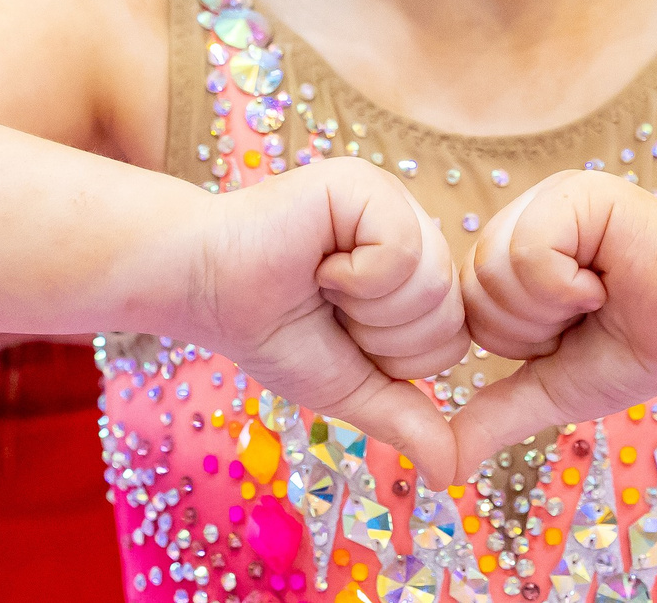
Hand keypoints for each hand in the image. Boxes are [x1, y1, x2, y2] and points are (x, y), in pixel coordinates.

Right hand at [190, 159, 469, 482]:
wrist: (202, 288)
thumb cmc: (268, 330)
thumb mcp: (346, 388)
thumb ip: (403, 420)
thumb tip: (454, 473)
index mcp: (416, 274)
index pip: (452, 341)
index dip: (392, 358)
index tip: (339, 330)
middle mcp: (414, 230)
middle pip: (449, 317)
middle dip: (378, 336)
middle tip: (328, 306)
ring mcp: (393, 201)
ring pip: (432, 286)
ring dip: (364, 306)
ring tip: (321, 280)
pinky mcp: (367, 183)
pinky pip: (403, 251)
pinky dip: (356, 276)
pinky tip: (320, 260)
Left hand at [450, 172, 656, 476]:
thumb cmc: (640, 349)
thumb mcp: (554, 388)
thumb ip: (495, 415)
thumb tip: (439, 469)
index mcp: (509, 253)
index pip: (466, 306)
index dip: (517, 336)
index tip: (570, 328)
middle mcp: (522, 219)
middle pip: (474, 289)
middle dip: (533, 325)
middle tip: (588, 311)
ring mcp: (549, 200)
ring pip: (495, 270)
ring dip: (553, 306)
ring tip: (599, 293)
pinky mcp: (578, 192)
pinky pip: (529, 251)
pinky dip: (568, 285)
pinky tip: (605, 279)